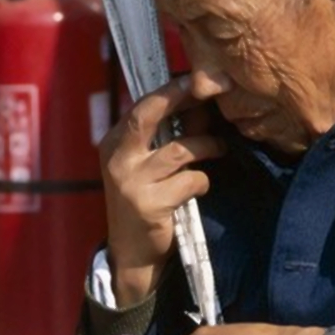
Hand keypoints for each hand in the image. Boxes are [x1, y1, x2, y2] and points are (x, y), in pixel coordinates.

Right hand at [100, 71, 227, 305]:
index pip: (141, 106)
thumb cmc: (144, 202)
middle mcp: (117, 159)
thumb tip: (200, 108)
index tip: (195, 79)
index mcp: (114, 144)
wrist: (133, 254)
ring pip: (180, 149)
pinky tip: (200, 187)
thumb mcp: (143, 167)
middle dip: (179, 98)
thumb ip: (162, 139)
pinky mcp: (149, 205)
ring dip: (207, 146)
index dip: (170, 90)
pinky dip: (202, 181)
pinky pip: (190, 181)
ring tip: (220, 148)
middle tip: (207, 92)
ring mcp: (131, 182)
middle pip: (149, 115)